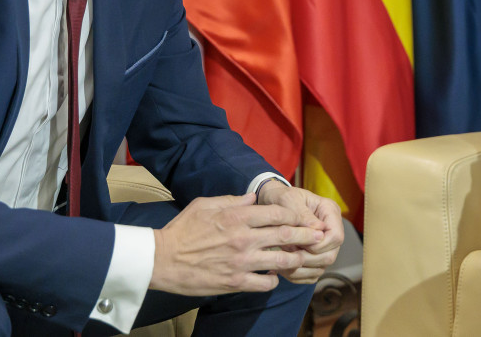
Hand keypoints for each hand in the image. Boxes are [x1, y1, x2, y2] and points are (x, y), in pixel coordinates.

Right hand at [150, 192, 323, 295]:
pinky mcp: (235, 282)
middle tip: (318, 237)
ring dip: (295, 259)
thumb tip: (253, 197)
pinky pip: (265, 283)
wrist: (161, 260)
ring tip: (303, 258)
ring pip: (282, 261)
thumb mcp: (206, 204)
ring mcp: (241, 262)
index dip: (295, 215)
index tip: (302, 218)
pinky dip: (273, 280)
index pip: (278, 213)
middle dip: (307, 235)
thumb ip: (233, 200)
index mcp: (237, 217)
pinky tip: (273, 277)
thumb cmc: (182, 229)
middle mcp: (244, 238)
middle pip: (286, 235)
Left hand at [257, 182, 344, 282]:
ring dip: (300, 267)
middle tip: (285, 251)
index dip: (318, 244)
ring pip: (321, 267)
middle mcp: (331, 229)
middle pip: (330, 255)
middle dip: (307, 258)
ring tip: (281, 257)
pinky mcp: (315, 256)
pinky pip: (311, 275)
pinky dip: (296, 275)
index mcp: (330, 211)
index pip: (336, 237)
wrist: (271, 201)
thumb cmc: (281, 197)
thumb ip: (301, 213)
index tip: (296, 242)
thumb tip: (317, 229)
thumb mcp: (288, 199)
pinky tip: (281, 267)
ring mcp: (324, 245)